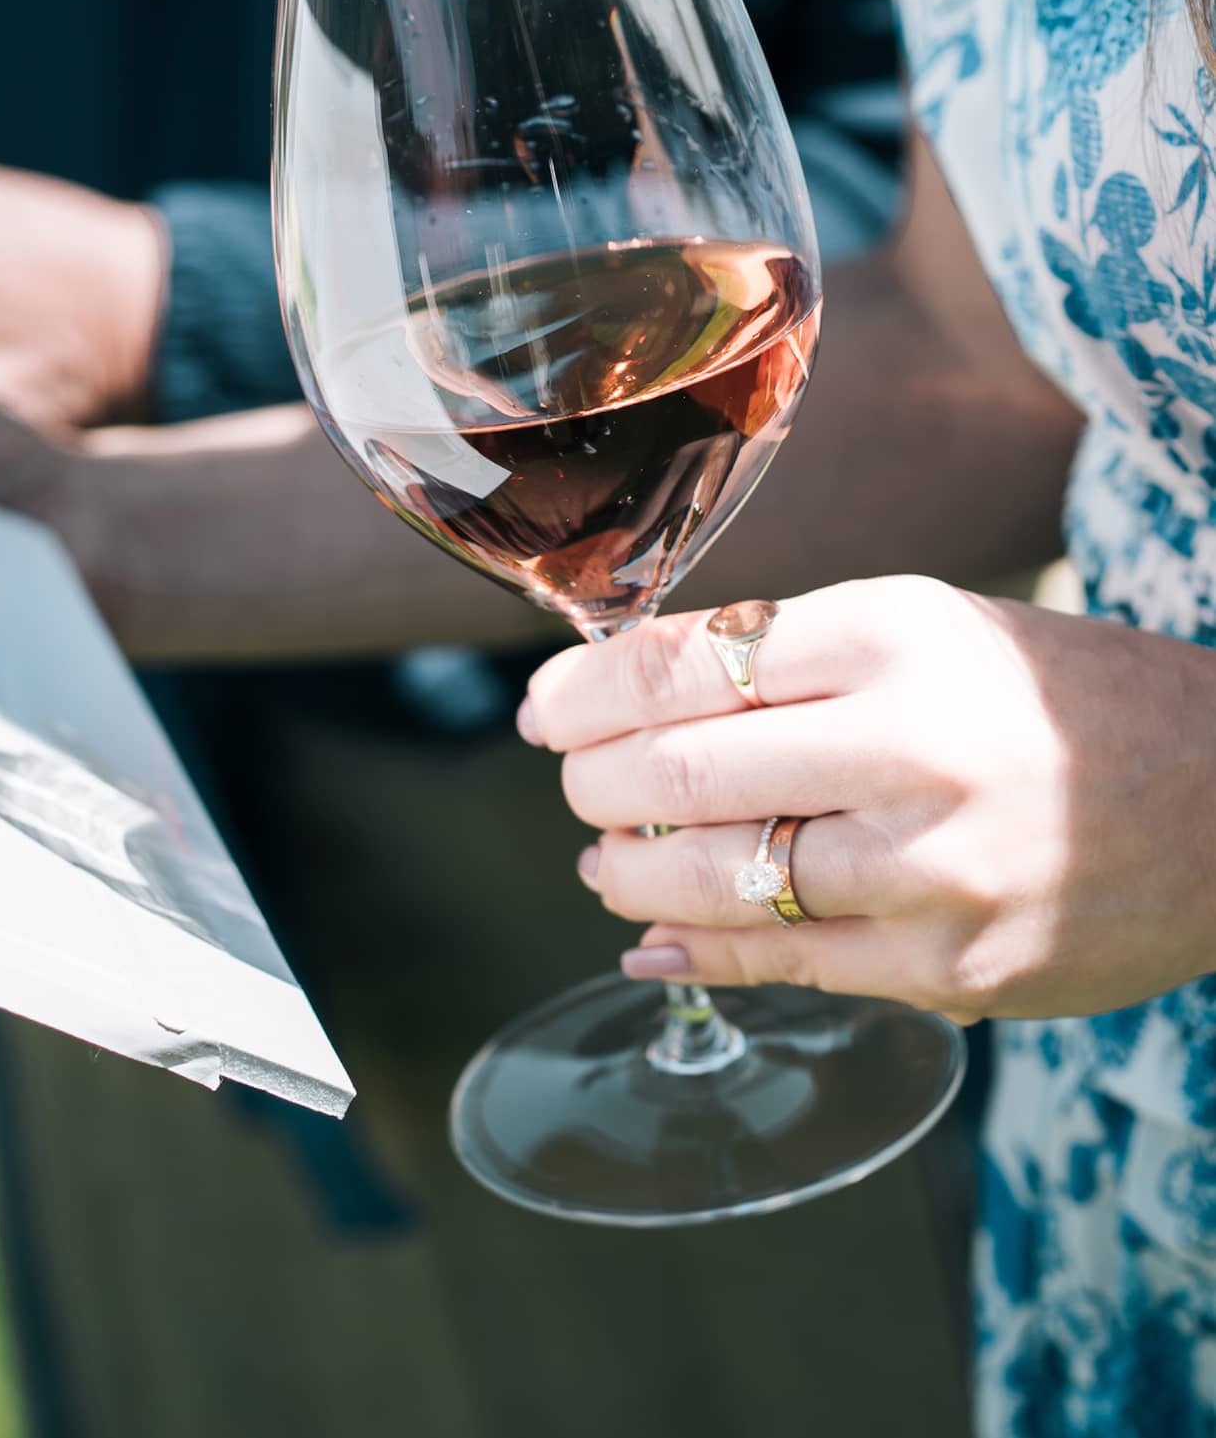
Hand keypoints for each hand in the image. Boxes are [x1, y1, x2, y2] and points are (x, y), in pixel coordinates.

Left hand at [518, 576, 1215, 1022]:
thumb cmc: (1055, 698)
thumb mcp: (929, 627)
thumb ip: (787, 658)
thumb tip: (631, 699)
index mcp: (895, 635)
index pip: (684, 664)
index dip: (587, 693)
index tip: (545, 708)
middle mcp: (908, 747)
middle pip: (679, 773)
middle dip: (593, 783)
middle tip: (573, 780)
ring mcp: (929, 872)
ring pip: (714, 883)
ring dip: (629, 876)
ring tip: (607, 861)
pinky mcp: (951, 973)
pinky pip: (781, 968)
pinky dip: (695, 953)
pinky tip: (657, 939)